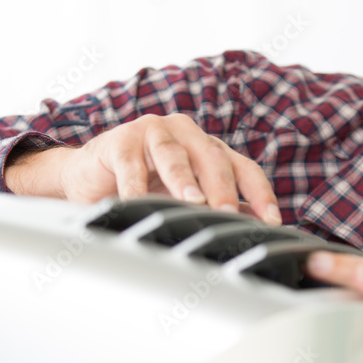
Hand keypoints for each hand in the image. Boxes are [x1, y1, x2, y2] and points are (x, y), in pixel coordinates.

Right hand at [4, 113, 281, 224]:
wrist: (90, 175)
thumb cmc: (145, 185)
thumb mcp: (186, 197)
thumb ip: (220, 207)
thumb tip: (257, 229)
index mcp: (208, 147)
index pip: (244, 167)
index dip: (259, 193)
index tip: (272, 222)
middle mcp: (186, 134)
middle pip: (213, 157)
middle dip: (224, 187)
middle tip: (229, 213)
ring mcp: (153, 132)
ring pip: (174, 155)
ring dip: (184, 179)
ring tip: (193, 202)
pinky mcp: (120, 140)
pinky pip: (130, 165)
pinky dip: (134, 187)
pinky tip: (138, 205)